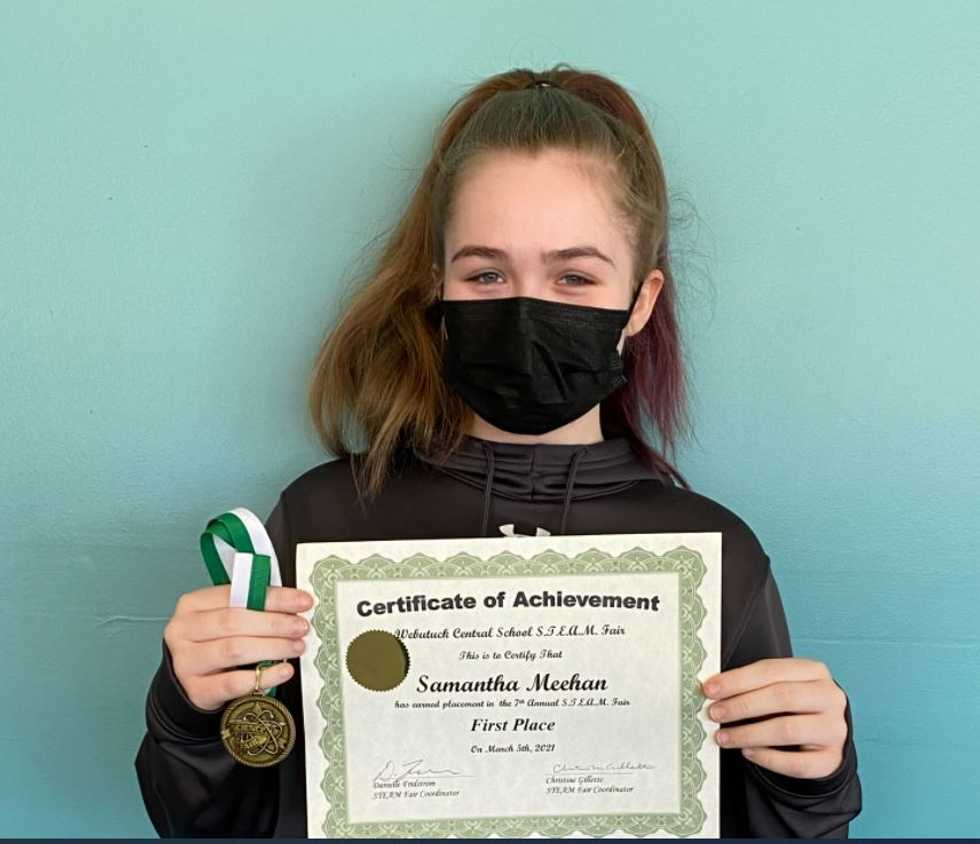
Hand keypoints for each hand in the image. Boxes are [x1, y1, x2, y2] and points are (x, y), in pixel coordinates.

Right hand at [163, 584, 314, 710]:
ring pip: (234, 649)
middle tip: (301, 627)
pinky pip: (233, 683)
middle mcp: (184, 631)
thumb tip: (293, 604)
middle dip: (275, 623)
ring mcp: (186, 662)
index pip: (237, 594)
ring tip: (296, 647)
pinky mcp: (196, 690)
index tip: (302, 601)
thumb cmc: (212, 643)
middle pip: (234, 621)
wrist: (187, 682)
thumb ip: (251, 607)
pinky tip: (283, 671)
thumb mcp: (224, 618)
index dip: (273, 598)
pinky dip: (263, 676)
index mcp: (193, 604)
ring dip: (272, 647)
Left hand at [701, 657, 847, 778]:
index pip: (771, 670)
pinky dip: (767, 758)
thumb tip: (714, 689)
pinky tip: (747, 752)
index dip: (737, 680)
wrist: (826, 732)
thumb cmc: (796, 704)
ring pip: (788, 730)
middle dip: (742, 705)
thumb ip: (754, 684)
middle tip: (714, 713)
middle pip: (782, 697)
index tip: (710, 689)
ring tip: (723, 736)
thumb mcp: (782, 685)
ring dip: (749, 733)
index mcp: (815, 671)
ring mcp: (834, 729)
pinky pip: (796, 763)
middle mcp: (830, 697)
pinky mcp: (832, 760)